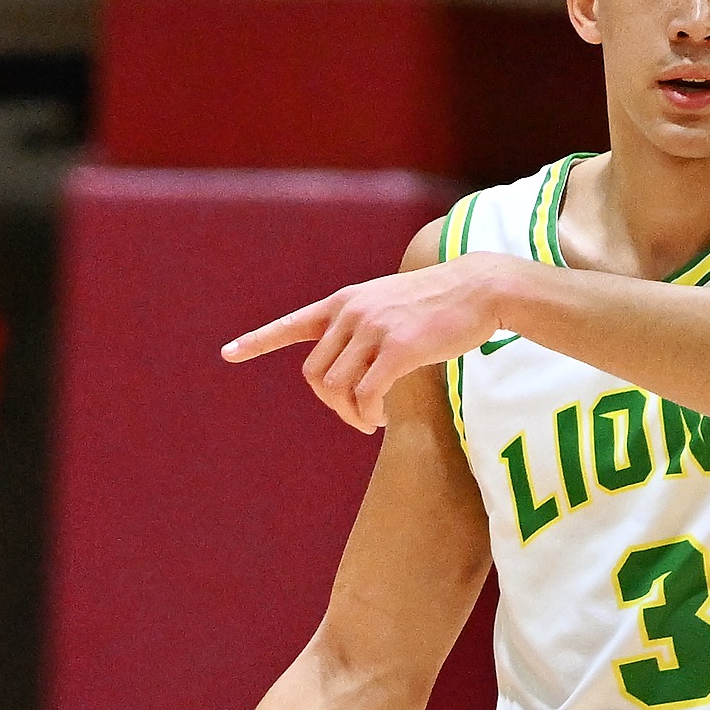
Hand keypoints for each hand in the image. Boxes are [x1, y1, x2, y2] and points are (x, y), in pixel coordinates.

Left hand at [223, 257, 524, 432]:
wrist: (481, 288)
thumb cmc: (438, 305)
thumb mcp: (390, 307)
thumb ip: (362, 330)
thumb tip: (346, 375)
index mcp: (345, 302)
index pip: (293, 323)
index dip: (258, 341)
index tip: (228, 354)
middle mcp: (352, 312)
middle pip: (315, 375)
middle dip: (331, 404)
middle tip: (357, 416)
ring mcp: (373, 328)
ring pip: (337, 389)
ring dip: (351, 415)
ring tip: (372, 420)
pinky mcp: (398, 348)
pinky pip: (366, 395)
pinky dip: (368, 415)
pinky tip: (381, 420)